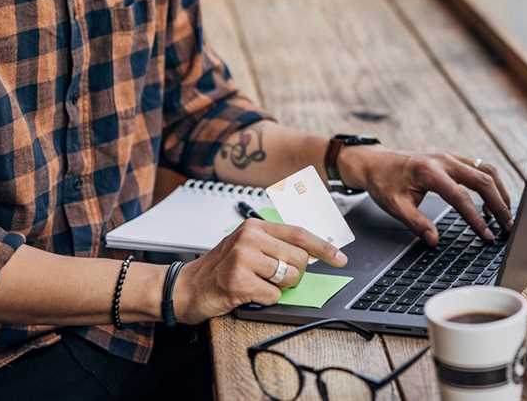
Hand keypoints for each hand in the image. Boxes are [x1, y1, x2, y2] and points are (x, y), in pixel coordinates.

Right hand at [173, 218, 347, 323]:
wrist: (185, 288)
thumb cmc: (219, 269)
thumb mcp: (246, 247)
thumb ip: (276, 246)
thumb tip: (312, 254)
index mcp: (255, 226)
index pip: (300, 234)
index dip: (324, 248)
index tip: (341, 258)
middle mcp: (250, 238)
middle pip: (299, 259)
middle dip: (293, 274)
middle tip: (273, 277)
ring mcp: (244, 259)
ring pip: (288, 277)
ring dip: (278, 287)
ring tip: (257, 283)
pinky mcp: (239, 281)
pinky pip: (273, 296)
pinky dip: (265, 299)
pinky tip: (248, 293)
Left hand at [341, 148, 513, 246]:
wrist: (377, 162)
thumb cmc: (385, 183)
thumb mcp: (395, 206)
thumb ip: (416, 223)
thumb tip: (435, 240)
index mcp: (429, 172)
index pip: (460, 197)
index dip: (476, 219)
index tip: (487, 235)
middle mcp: (444, 160)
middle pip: (482, 180)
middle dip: (499, 204)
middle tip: (508, 227)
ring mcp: (451, 157)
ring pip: (487, 170)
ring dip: (500, 192)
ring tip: (505, 215)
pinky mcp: (454, 159)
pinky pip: (481, 168)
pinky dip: (491, 185)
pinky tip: (492, 202)